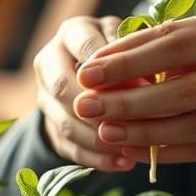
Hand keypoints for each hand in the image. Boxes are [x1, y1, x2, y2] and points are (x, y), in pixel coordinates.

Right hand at [33, 16, 135, 170]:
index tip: (141, 85)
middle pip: (64, 88)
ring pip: (65, 123)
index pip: (85, 48)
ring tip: (132, 148)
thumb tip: (150, 82)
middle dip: (97, 109)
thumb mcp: (132, 41)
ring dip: (98, 139)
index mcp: (72, 33)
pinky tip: (124, 163)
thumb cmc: (125, 51)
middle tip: (130, 122)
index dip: (110, 69)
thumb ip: (137, 55)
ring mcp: (45, 97)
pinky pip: (70, 148)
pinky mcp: (50, 127)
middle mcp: (50, 61)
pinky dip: (98, 159)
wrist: (94, 71)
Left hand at [73, 9, 195, 163]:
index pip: (172, 43)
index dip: (126, 59)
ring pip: (188, 124)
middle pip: (177, 89)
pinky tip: (133, 150)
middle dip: (125, 99)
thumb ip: (178, 42)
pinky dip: (165, 150)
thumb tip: (112, 58)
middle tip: (85, 104)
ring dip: (140, 130)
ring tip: (103, 129)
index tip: (89, 70)